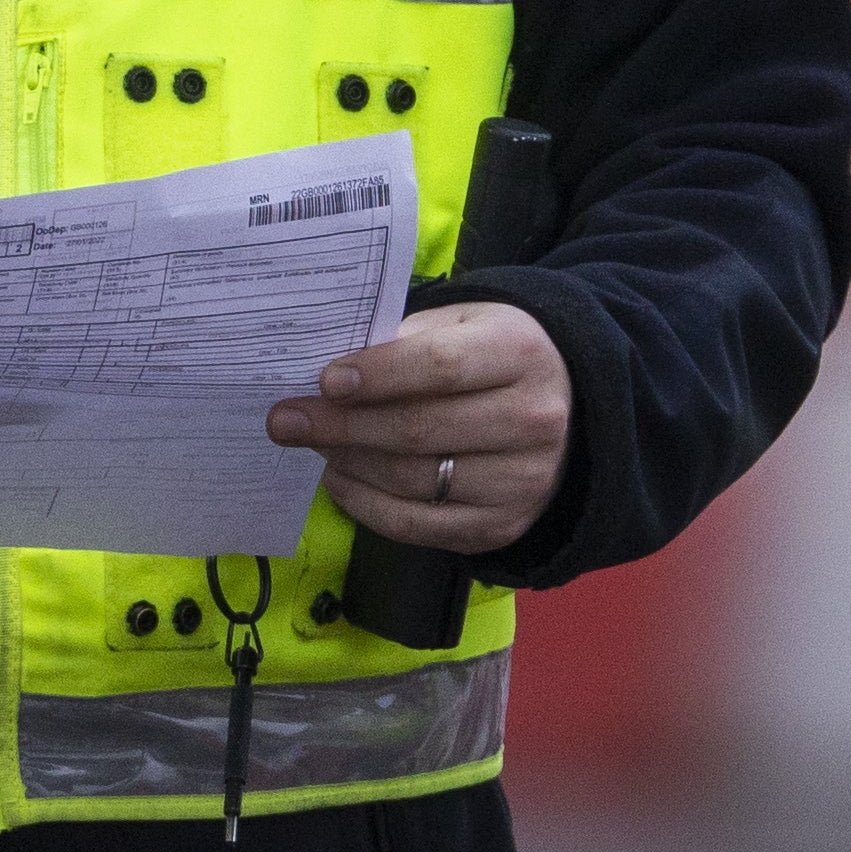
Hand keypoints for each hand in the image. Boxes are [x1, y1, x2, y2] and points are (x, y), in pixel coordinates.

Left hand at [265, 302, 570, 555]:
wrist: (565, 410)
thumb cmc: (490, 357)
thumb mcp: (461, 324)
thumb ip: (403, 339)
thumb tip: (327, 373)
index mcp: (520, 353)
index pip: (440, 367)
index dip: (378, 375)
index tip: (324, 381)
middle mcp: (532, 420)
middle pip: (418, 430)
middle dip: (342, 425)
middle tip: (285, 419)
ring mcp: (521, 481)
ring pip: (412, 479)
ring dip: (349, 462)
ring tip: (312, 444)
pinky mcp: (500, 526)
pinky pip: (417, 525)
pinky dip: (366, 505)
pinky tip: (339, 479)